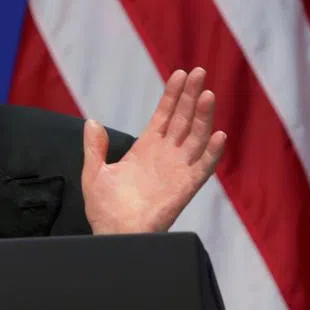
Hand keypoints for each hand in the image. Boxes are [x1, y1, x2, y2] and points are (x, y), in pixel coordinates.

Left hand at [82, 67, 225, 233]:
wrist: (113, 237)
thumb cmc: (104, 210)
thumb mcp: (94, 174)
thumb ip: (94, 148)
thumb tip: (91, 121)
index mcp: (146, 149)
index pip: (164, 116)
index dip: (172, 95)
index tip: (180, 73)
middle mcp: (165, 156)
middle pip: (183, 119)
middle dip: (191, 96)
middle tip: (199, 72)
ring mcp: (177, 170)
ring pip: (195, 137)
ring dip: (203, 117)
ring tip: (207, 94)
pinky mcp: (185, 188)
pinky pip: (203, 168)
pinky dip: (212, 153)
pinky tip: (218, 135)